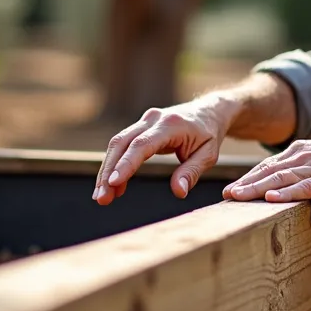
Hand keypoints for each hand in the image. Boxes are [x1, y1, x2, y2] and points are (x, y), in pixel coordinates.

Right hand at [93, 102, 230, 204]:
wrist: (209, 111)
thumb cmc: (209, 135)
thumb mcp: (208, 156)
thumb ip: (191, 173)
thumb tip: (178, 192)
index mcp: (171, 124)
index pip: (143, 144)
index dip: (126, 163)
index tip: (113, 183)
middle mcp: (154, 119)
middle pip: (122, 143)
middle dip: (109, 172)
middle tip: (101, 199)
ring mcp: (145, 121)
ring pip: (118, 144)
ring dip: (107, 170)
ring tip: (102, 197)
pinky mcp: (140, 127)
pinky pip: (123, 145)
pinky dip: (116, 165)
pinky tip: (114, 186)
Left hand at [223, 137, 310, 202]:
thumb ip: (298, 169)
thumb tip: (279, 184)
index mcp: (297, 152)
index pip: (266, 166)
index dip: (247, 178)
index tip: (230, 190)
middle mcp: (301, 157)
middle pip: (267, 172)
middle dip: (245, 184)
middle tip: (226, 195)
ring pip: (280, 179)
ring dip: (257, 188)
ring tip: (239, 196)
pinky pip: (303, 187)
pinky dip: (286, 193)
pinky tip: (272, 198)